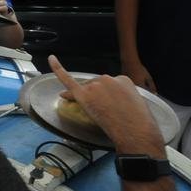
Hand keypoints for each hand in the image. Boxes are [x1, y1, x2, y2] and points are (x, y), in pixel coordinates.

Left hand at [49, 55, 165, 153]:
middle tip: (112, 114)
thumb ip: (123, 96)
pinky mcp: (83, 94)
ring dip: (90, 100)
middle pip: (96, 87)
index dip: (110, 99)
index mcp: (122, 79)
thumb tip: (113, 101)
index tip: (117, 108)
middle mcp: (107, 78)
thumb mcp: (136, 103)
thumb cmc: (139, 122)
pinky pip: (67, 79)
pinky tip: (51, 59)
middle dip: (100, 99)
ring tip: (104, 114)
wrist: (136, 131)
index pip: (109, 86)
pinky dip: (57, 68)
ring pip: (86, 91)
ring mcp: (95, 86)